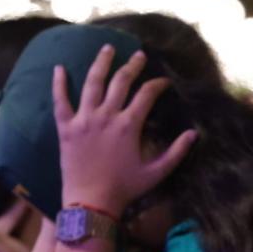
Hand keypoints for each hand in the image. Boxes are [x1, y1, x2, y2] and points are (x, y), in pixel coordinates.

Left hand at [54, 46, 196, 215]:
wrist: (90, 202)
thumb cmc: (125, 189)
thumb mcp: (156, 173)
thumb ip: (176, 152)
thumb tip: (194, 134)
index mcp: (129, 125)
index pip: (146, 95)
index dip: (157, 85)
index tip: (164, 82)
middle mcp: (107, 116)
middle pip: (121, 81)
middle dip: (133, 65)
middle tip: (139, 55)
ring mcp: (84, 119)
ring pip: (92, 83)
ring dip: (100, 63)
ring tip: (107, 49)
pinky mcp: (66, 127)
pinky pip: (60, 100)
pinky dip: (58, 83)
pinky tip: (59, 68)